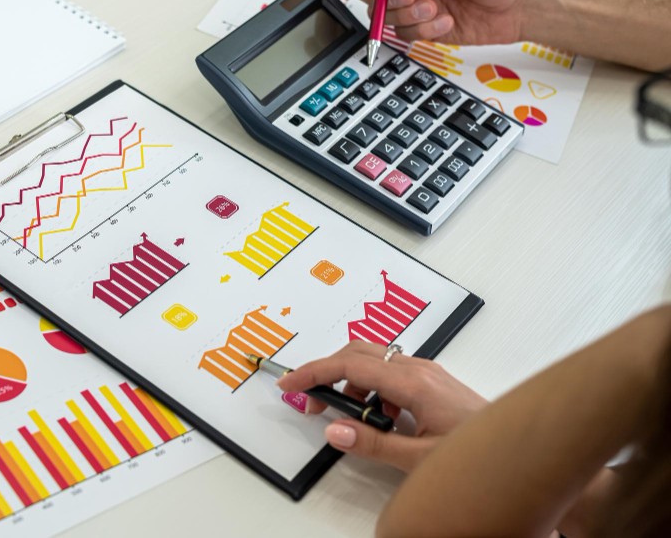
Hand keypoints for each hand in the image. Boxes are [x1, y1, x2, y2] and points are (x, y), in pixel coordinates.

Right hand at [277, 340, 485, 470]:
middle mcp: (418, 369)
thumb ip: (373, 444)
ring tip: (349, 419)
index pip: (350, 366)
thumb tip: (335, 431)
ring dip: (350, 385)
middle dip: (327, 374)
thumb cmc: (478, 454)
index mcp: (413, 383)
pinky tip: (379, 420)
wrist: (520, 452)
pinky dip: (371, 390)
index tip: (290, 383)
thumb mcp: (418, 458)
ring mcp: (426, 372)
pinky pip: (390, 373)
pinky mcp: (431, 381)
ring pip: (373, 362)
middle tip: (310, 403)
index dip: (314, 373)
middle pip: (357, 353)